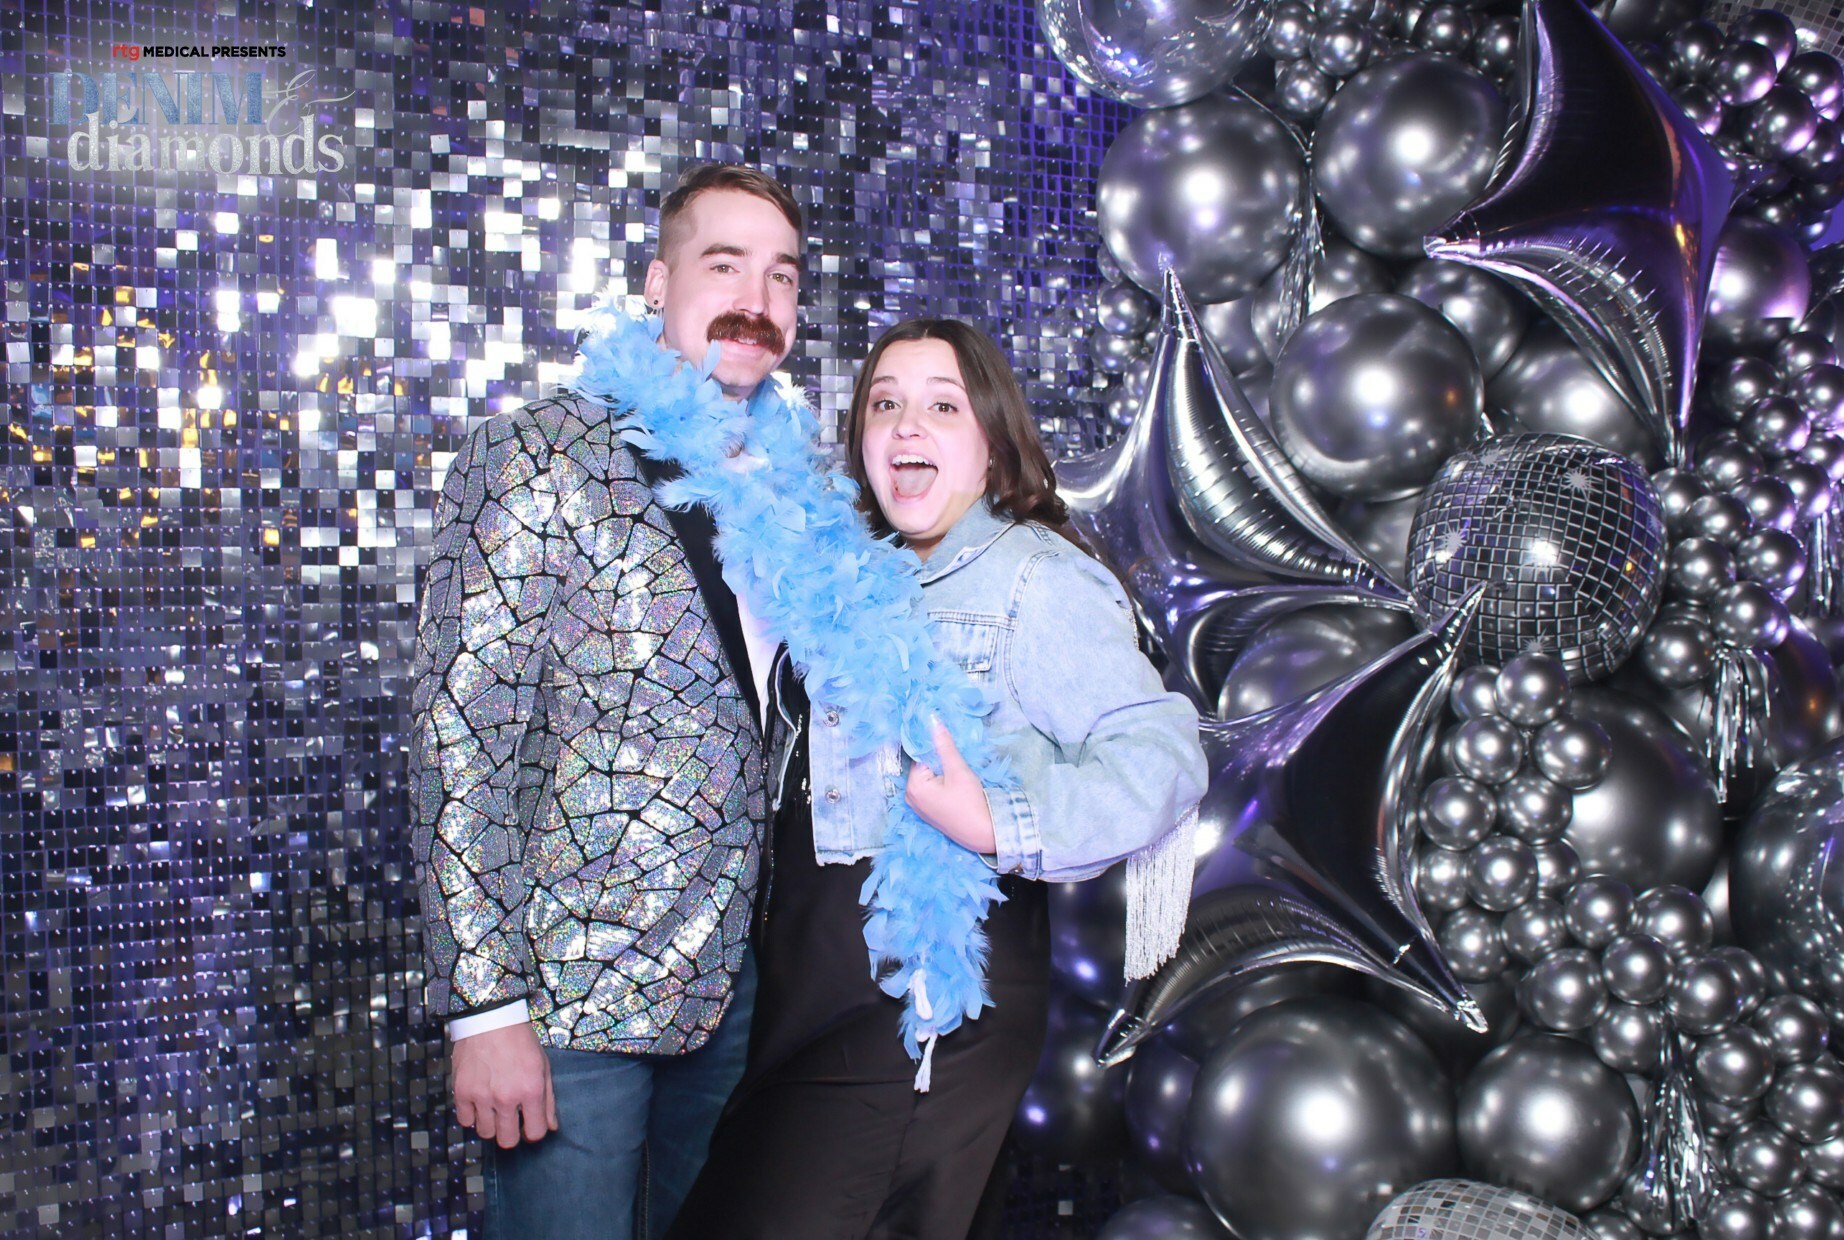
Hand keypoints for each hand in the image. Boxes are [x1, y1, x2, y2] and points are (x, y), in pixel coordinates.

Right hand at [451, 1020, 557, 1148]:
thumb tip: (551, 1127)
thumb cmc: (520, 1040)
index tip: (530, 1124)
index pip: (535, 1133)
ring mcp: (481, 1096)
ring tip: (494, 1109)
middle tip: (511, 1121)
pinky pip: (465, 1121)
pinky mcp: (462, 1092)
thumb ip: (548, 1099)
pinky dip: (472, 1116)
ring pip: (486, 1134)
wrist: (490, 1018)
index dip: (534, 1131)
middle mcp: (506, 1098)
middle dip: (512, 1134)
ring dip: (491, 1125)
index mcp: (531, 1090)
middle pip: (508, 1141)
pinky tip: (479, 1103)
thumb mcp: (543, 1066)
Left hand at [905, 721, 995, 853]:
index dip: (935, 747)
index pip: (920, 755)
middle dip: (939, 760)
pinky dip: (941, 783)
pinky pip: (931, 789)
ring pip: (928, 777)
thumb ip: (944, 745)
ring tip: (957, 774)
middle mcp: (910, 796)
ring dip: (941, 771)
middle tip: (957, 764)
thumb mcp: (958, 770)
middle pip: (923, 766)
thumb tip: (932, 720)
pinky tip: (955, 786)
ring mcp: (918, 806)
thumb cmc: (970, 802)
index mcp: (913, 786)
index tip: (949, 743)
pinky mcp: (927, 811)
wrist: (982, 833)